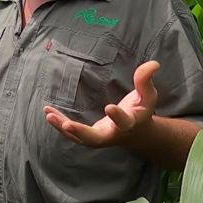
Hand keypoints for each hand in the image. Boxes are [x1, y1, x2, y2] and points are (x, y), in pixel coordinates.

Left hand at [43, 60, 159, 146]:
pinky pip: (72, 134)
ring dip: (63, 128)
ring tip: (49, 114)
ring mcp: (100, 138)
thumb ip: (146, 80)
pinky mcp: (89, 136)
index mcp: (129, 124)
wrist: (136, 133)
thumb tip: (154, 63)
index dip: (118, 116)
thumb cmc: (141, 110)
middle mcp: (113, 134)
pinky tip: (48, 113)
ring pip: (80, 138)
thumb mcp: (148, 96)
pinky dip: (60, 125)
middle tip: (66, 125)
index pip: (124, 122)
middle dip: (81, 132)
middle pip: (96, 138)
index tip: (109, 107)